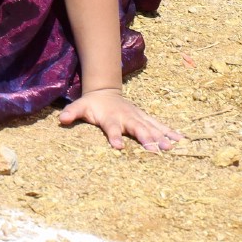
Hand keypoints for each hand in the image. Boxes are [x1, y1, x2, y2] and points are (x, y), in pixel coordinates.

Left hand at [58, 88, 181, 151]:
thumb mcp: (79, 106)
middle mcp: (127, 117)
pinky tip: (181, 140)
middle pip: (137, 129)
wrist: (105, 91)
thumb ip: (71, 113)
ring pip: (151, 127)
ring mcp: (138, 117)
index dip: (115, 137)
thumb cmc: (91, 104)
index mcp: (111, 117)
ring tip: (171, 148)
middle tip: (156, 151)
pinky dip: (170, 132)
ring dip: (161, 137)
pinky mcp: (145, 118)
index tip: (118, 147)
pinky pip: (159, 125)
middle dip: (146, 139)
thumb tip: (61, 119)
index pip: (112, 128)